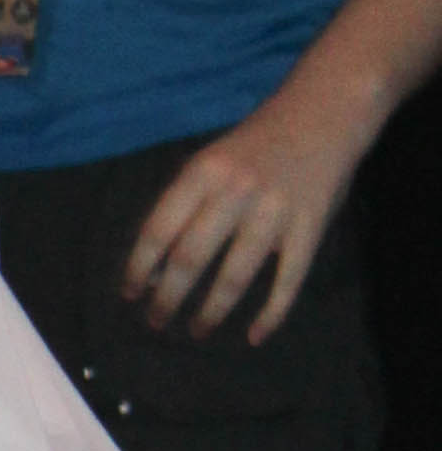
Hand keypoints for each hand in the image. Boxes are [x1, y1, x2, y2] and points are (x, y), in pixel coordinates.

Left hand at [123, 92, 363, 342]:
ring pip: (236, 276)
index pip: (159, 229)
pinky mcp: (310, 228)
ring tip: (197, 331)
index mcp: (202, 173)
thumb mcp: (211, 160)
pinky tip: (255, 336)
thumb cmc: (256, 144)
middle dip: (168, 297)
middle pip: (191, 257)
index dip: (140, 266)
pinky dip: (271, 314)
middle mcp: (235, 192)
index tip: (129, 293)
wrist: (321, 114)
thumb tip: (155, 261)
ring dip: (212, 310)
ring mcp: (275, 212)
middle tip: (156, 322)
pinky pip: (288, 281)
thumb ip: (186, 202)